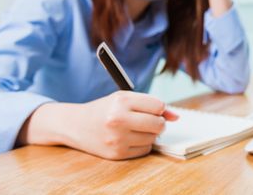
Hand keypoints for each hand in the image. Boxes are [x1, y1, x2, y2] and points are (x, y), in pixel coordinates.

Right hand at [18, 91, 178, 160]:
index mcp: (121, 101)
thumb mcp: (125, 98)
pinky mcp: (117, 154)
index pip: (158, 105)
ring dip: (150, 134)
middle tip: (149, 120)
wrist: (76, 125)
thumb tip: (176, 116)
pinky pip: (145, 150)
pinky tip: (130, 138)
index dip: (159, 108)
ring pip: (153, 138)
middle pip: (158, 124)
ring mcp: (117, 139)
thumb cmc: (105, 109)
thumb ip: (151, 104)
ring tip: (135, 128)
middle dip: (159, 122)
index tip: (152, 109)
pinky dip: (142, 144)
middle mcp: (118, 120)